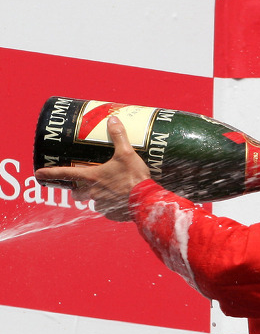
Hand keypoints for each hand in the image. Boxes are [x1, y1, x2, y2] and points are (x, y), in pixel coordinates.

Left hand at [34, 116, 150, 221]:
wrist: (146, 200)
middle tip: (83, 186)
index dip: (51, 173)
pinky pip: (108, 210)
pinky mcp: (113, 214)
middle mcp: (94, 192)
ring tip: (109, 192)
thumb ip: (119, 136)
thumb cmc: (134, 178)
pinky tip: (121, 201)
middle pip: (77, 193)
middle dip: (77, 190)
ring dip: (97, 198)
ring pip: (93, 202)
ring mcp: (103, 205)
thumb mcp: (127, 153)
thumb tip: (113, 119)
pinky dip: (112, 206)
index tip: (38, 174)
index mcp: (92, 177)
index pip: (66, 174)